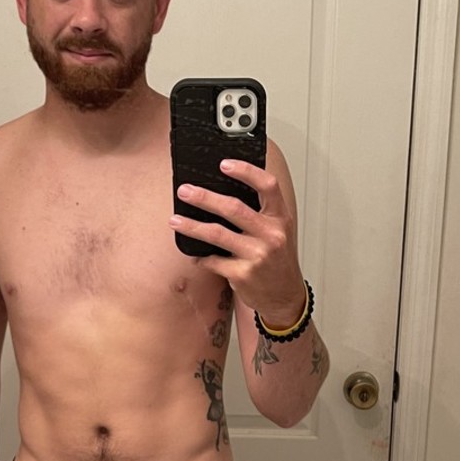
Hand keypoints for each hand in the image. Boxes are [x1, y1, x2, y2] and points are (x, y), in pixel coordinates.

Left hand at [170, 159, 305, 324]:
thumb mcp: (277, 232)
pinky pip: (213, 261)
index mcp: (281, 218)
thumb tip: (221, 192)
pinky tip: (196, 255)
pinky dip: (201, 258)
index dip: (246, 171)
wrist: (284, 296)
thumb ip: (259, 213)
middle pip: (234, 208)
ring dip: (192, 226)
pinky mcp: (243, 274)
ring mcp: (257, 255)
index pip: (267, 186)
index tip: (224, 164)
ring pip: (217, 234)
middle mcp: (271, 235)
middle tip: (185, 191)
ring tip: (175, 220)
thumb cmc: (278, 261)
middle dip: (204, 198)